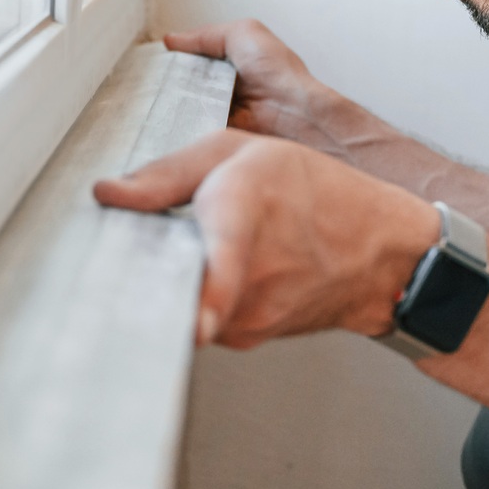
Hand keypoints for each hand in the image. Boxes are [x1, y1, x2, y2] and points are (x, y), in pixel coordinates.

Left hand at [94, 129, 438, 348]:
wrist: (378, 254)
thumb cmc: (319, 195)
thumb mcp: (244, 152)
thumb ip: (169, 171)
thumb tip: (109, 193)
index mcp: (246, 211)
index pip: (224, 263)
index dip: (209, 294)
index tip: (195, 322)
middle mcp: (246, 275)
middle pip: (170, 279)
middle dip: (148, 260)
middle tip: (146, 239)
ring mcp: (247, 315)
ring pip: (182, 299)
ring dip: (177, 274)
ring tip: (205, 244)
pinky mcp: (244, 337)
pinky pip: (201, 315)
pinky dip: (200, 293)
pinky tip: (223, 269)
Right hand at [163, 21, 349, 151]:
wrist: (295, 116)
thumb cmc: (279, 72)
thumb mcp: (244, 33)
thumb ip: (206, 35)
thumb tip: (171, 40)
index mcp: (229, 65)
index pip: (188, 63)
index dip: (169, 63)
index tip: (148, 65)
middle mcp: (222, 90)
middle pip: (180, 88)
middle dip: (163, 88)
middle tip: (146, 89)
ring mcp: (218, 115)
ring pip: (180, 111)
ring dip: (168, 110)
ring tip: (150, 107)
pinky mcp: (216, 138)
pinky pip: (189, 133)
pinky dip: (178, 129)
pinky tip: (165, 126)